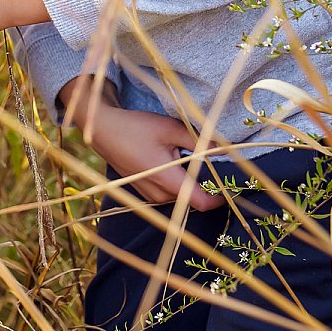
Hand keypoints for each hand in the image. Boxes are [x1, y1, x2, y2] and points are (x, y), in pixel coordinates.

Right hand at [59, 77, 214, 210]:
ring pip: (179, 195)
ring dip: (186, 180)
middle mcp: (158, 194)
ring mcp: (148, 194)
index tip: (229, 185)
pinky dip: (173, 180)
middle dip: (202, 182)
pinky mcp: (142, 190)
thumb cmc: (135, 128)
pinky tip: (167, 159)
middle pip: (191, 198)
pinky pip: (166, 192)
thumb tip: (226, 148)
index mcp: (167, 180)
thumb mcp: (170, 129)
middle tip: (205, 159)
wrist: (102, 130)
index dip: (220, 197)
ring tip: (181, 156)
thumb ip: (200, 141)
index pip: (201, 203)